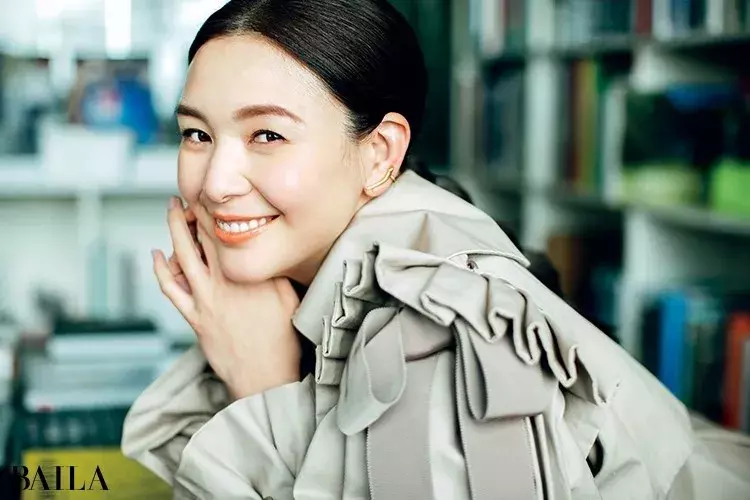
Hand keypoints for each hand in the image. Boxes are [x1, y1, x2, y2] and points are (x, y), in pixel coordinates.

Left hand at [152, 197, 300, 399]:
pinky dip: (161, 270)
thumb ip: (276, 270)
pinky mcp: (195, 319)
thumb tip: (270, 246)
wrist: (265, 378)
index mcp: (247, 275)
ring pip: (181, 257)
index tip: (211, 191)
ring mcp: (205, 301)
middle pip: (201, 238)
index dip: (215, 209)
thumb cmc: (283, 340)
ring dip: (174, 230)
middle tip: (187, 192)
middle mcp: (223, 284)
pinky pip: (171, 290)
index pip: (226, 233)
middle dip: (192, 211)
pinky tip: (157, 255)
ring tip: (172, 210)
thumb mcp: (290, 296)